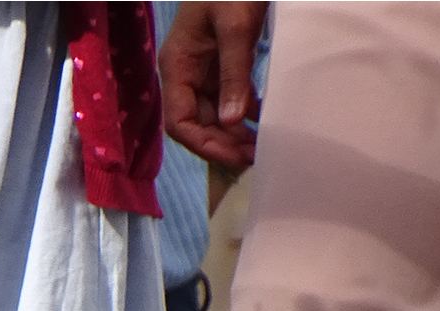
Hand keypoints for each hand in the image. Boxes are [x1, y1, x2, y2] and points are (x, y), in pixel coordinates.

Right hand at [160, 1, 265, 171]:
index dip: (203, 144)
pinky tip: (263, 123)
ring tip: (262, 145)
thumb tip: (233, 122)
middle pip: (196, 125)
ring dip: (234, 134)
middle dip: (223, 143)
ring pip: (213, 116)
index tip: (235, 155)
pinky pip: (228, 99)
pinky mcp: (221, 65)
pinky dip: (244, 114)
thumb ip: (234, 73)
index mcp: (176, 67)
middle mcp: (185, 75)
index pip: (179, 123)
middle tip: (256, 155)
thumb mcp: (235, 26)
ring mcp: (202, 72)